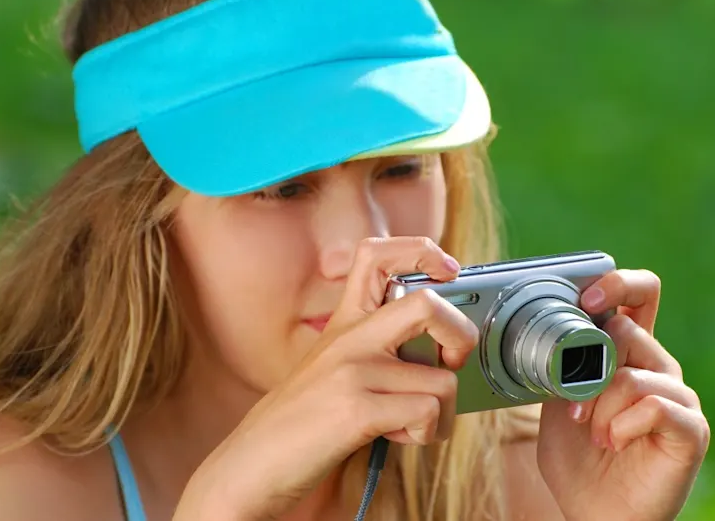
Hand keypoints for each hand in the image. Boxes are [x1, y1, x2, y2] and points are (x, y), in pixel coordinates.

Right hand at [173, 237, 477, 520]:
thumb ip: (377, 347)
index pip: (377, 254)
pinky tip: (394, 437)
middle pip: (427, 304)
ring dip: (440, 412)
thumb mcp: (335, 367)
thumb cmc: (302, 421)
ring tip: (407, 422)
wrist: (254, 462)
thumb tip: (440, 348)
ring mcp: (353, 371)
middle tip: (450, 361)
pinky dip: (424, 433)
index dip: (421, 251)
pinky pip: (427, 412)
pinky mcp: (357, 408)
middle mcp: (349, 337)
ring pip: (442, 378)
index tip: (447, 270)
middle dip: (460, 334)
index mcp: (344, 322)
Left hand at [537, 269, 710, 520]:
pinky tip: (614, 442)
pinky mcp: (691, 429)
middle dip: (588, 369)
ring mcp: (679, 397)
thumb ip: (562, 361)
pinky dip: (621, 425)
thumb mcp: (556, 399)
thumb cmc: (577, 458)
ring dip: (600, 406)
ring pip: (633, 374)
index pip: (639, 294)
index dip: (617, 284)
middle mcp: (658, 368)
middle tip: (576, 406)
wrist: (593, 512)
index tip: (585, 300)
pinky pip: (654, 405)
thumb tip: (550, 324)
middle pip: (630, 330)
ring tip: (594, 434)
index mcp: (627, 354)